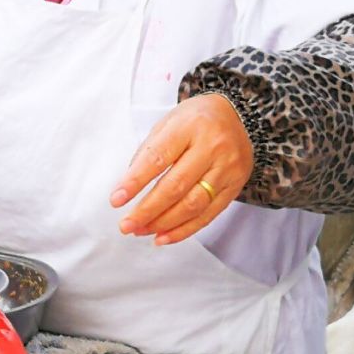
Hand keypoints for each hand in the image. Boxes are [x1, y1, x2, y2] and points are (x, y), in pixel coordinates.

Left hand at [110, 93, 253, 244]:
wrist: (237, 117)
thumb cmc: (195, 121)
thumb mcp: (167, 123)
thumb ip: (148, 153)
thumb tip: (128, 188)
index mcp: (189, 126)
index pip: (158, 158)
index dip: (135, 182)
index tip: (116, 199)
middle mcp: (212, 147)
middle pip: (176, 187)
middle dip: (147, 210)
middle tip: (126, 225)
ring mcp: (227, 168)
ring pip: (193, 205)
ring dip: (163, 223)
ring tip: (140, 231)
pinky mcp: (235, 186)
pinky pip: (208, 215)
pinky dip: (184, 230)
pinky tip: (163, 236)